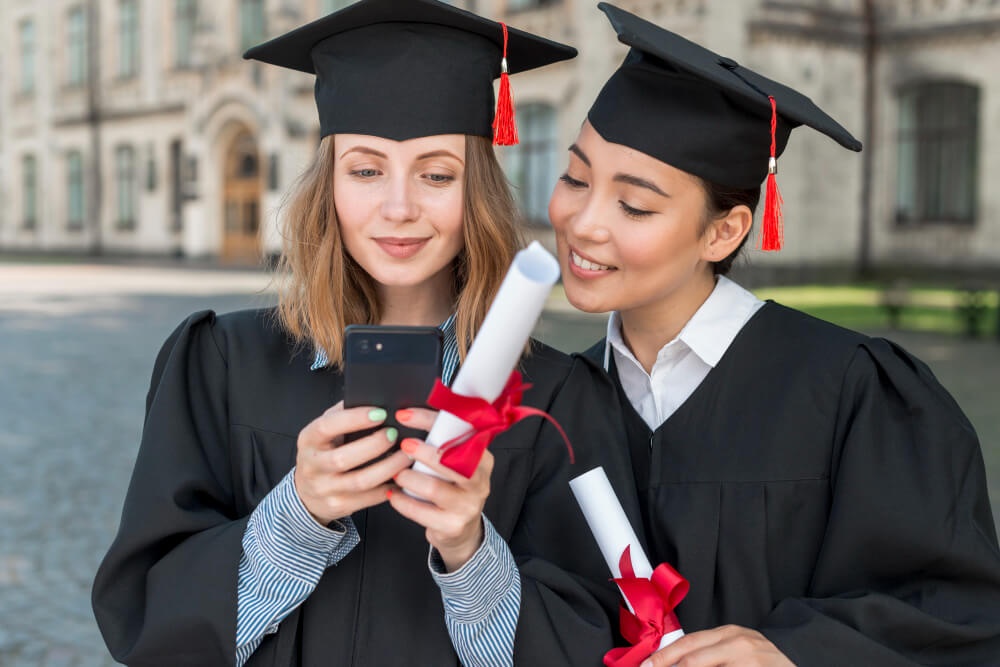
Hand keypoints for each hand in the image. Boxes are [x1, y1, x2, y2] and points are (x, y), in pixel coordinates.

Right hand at [294, 401, 411, 525]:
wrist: (306, 492)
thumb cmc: (323, 452)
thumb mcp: (325, 432)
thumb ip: (343, 414)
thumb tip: (374, 397)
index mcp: (309, 440)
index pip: (327, 427)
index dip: (354, 419)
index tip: (380, 413)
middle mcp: (313, 466)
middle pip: (344, 458)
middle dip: (375, 445)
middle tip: (395, 434)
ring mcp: (325, 489)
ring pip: (361, 481)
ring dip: (389, 467)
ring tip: (407, 455)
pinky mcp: (339, 506)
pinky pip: (370, 498)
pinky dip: (390, 486)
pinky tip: (403, 476)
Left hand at [386, 407, 492, 571]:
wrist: (461, 529)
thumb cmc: (452, 488)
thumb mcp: (455, 464)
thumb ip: (442, 443)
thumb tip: (409, 415)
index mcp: (482, 459)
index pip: (459, 432)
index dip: (430, 420)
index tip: (404, 415)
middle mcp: (479, 481)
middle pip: (451, 461)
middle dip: (424, 451)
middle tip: (403, 445)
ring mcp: (468, 505)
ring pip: (434, 488)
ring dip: (409, 478)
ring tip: (397, 474)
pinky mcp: (453, 525)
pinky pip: (422, 512)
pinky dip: (403, 502)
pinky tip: (394, 495)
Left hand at [641, 625, 793, 666]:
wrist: (800, 660)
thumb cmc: (762, 658)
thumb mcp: (734, 646)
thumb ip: (707, 651)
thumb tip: (670, 662)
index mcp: (728, 634)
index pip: (688, 644)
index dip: (663, 657)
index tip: (646, 666)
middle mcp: (739, 646)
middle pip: (693, 660)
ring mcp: (750, 664)